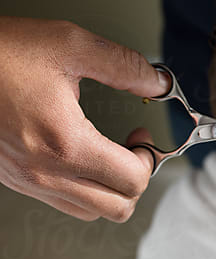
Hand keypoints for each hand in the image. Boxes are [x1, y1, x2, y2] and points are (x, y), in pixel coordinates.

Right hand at [0, 17, 168, 221]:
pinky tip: (84, 160)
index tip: (142, 136)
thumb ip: (123, 66)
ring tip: (110, 156)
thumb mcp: (69, 44)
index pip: (132, 180)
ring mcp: (28, 181)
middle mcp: (45, 172)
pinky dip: (86, 190)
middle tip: (132, 150)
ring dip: (112, 190)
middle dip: (136, 179)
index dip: (149, 157)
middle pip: (118, 208)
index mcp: (64, 144)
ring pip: (92, 213)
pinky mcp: (15, 180)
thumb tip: (156, 82)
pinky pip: (64, 203)